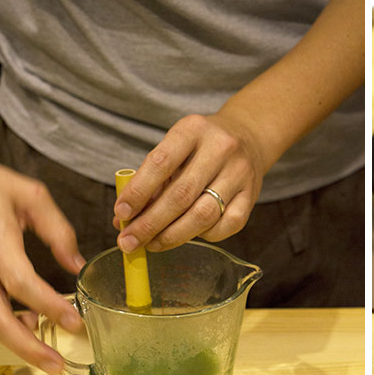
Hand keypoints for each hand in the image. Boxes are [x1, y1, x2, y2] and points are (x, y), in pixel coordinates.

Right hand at [0, 140, 83, 372]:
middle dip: (27, 347)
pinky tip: (22, 318)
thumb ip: (59, 231)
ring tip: (46, 343)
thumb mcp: (31, 196)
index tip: (76, 322)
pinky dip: (0, 321)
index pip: (21, 282)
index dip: (49, 306)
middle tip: (57, 365)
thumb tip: (77, 267)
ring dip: (17, 337)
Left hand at [113, 113, 265, 252]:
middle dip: (150, 223)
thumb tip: (123, 219)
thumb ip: (151, 179)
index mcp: (193, 130)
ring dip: (172, 236)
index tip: (121, 213)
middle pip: (181, 195)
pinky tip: (187, 235)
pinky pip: (226, 226)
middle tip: (129, 242)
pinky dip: (202, 236)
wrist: (249, 137)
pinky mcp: (252, 196)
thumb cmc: (201, 147)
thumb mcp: (176, 148)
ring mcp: (240, 173)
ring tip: (152, 245)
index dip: (138, 192)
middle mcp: (220, 149)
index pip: (161, 163)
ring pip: (204, 215)